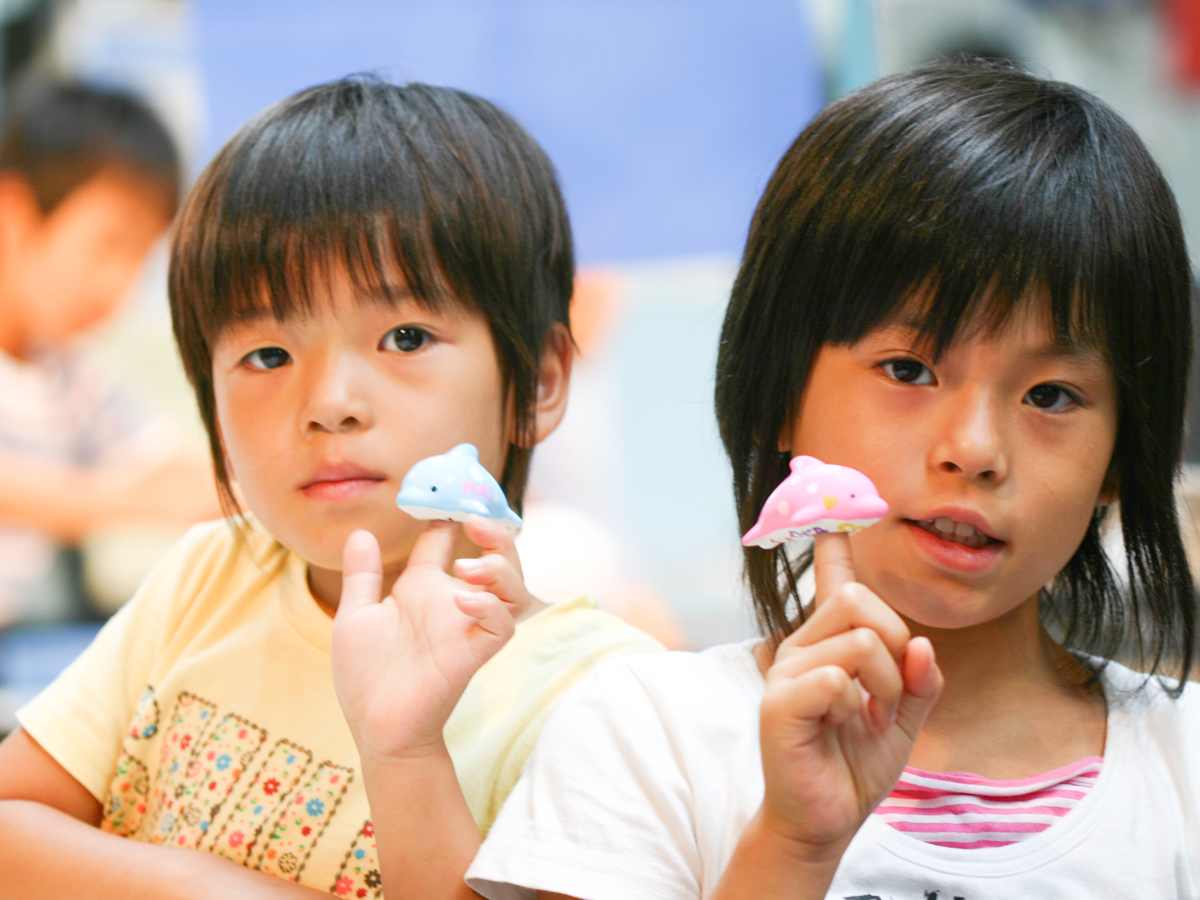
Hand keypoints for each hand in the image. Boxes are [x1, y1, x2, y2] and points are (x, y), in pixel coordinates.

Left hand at [331, 517, 538, 762]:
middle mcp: (450, 602)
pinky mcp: (472, 653)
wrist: (375, 728)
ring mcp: (464, 626)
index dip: (447, 514)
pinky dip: (489, 606)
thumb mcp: (355, 616)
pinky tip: (462, 600)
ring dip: (500, 568)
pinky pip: (501, 624)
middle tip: (473, 520)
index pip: (444, 540)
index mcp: (421, 588)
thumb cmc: (365, 677)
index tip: (443, 494)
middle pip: (495, 557)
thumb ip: (362, 576)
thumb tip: (360, 533)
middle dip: (494, 533)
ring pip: (511, 586)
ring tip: (469, 566)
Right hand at [757, 533, 942, 859]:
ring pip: (861, 639)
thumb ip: (920, 679)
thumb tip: (922, 644)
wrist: (826, 820)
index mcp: (828, 643)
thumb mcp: (904, 718)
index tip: (836, 502)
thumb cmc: (855, 765)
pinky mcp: (778, 702)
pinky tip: (842, 726)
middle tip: (889, 696)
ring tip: (870, 717)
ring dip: (886, 684)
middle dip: (897, 648)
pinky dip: (856, 706)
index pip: (832, 579)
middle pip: (862, 601)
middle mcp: (801, 647)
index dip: (834, 539)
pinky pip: (837, 677)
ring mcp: (786, 671)